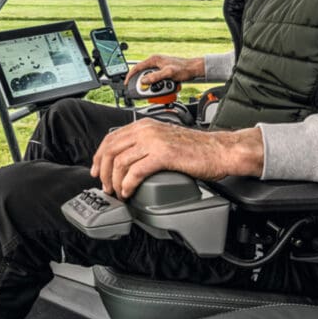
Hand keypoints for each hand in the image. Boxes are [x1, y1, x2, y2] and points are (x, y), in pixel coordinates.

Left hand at [91, 120, 263, 198]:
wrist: (220, 150)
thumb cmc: (197, 149)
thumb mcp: (164, 140)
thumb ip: (146, 144)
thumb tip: (126, 160)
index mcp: (144, 125)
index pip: (111, 138)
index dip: (99, 156)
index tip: (97, 171)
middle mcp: (146, 130)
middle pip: (111, 150)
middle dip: (103, 171)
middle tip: (105, 186)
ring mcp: (154, 141)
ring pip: (120, 162)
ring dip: (115, 181)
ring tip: (118, 192)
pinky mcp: (163, 155)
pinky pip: (136, 172)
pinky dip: (128, 185)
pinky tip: (129, 192)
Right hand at [125, 54, 204, 84]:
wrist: (193, 69)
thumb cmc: (183, 69)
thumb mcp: (168, 73)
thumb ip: (155, 77)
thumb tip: (144, 80)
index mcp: (154, 59)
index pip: (137, 67)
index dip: (130, 76)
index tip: (127, 83)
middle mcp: (155, 62)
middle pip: (143, 74)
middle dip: (144, 83)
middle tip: (146, 90)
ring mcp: (159, 67)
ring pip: (150, 78)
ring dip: (153, 85)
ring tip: (162, 87)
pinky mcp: (163, 71)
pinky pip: (156, 79)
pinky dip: (158, 84)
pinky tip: (165, 86)